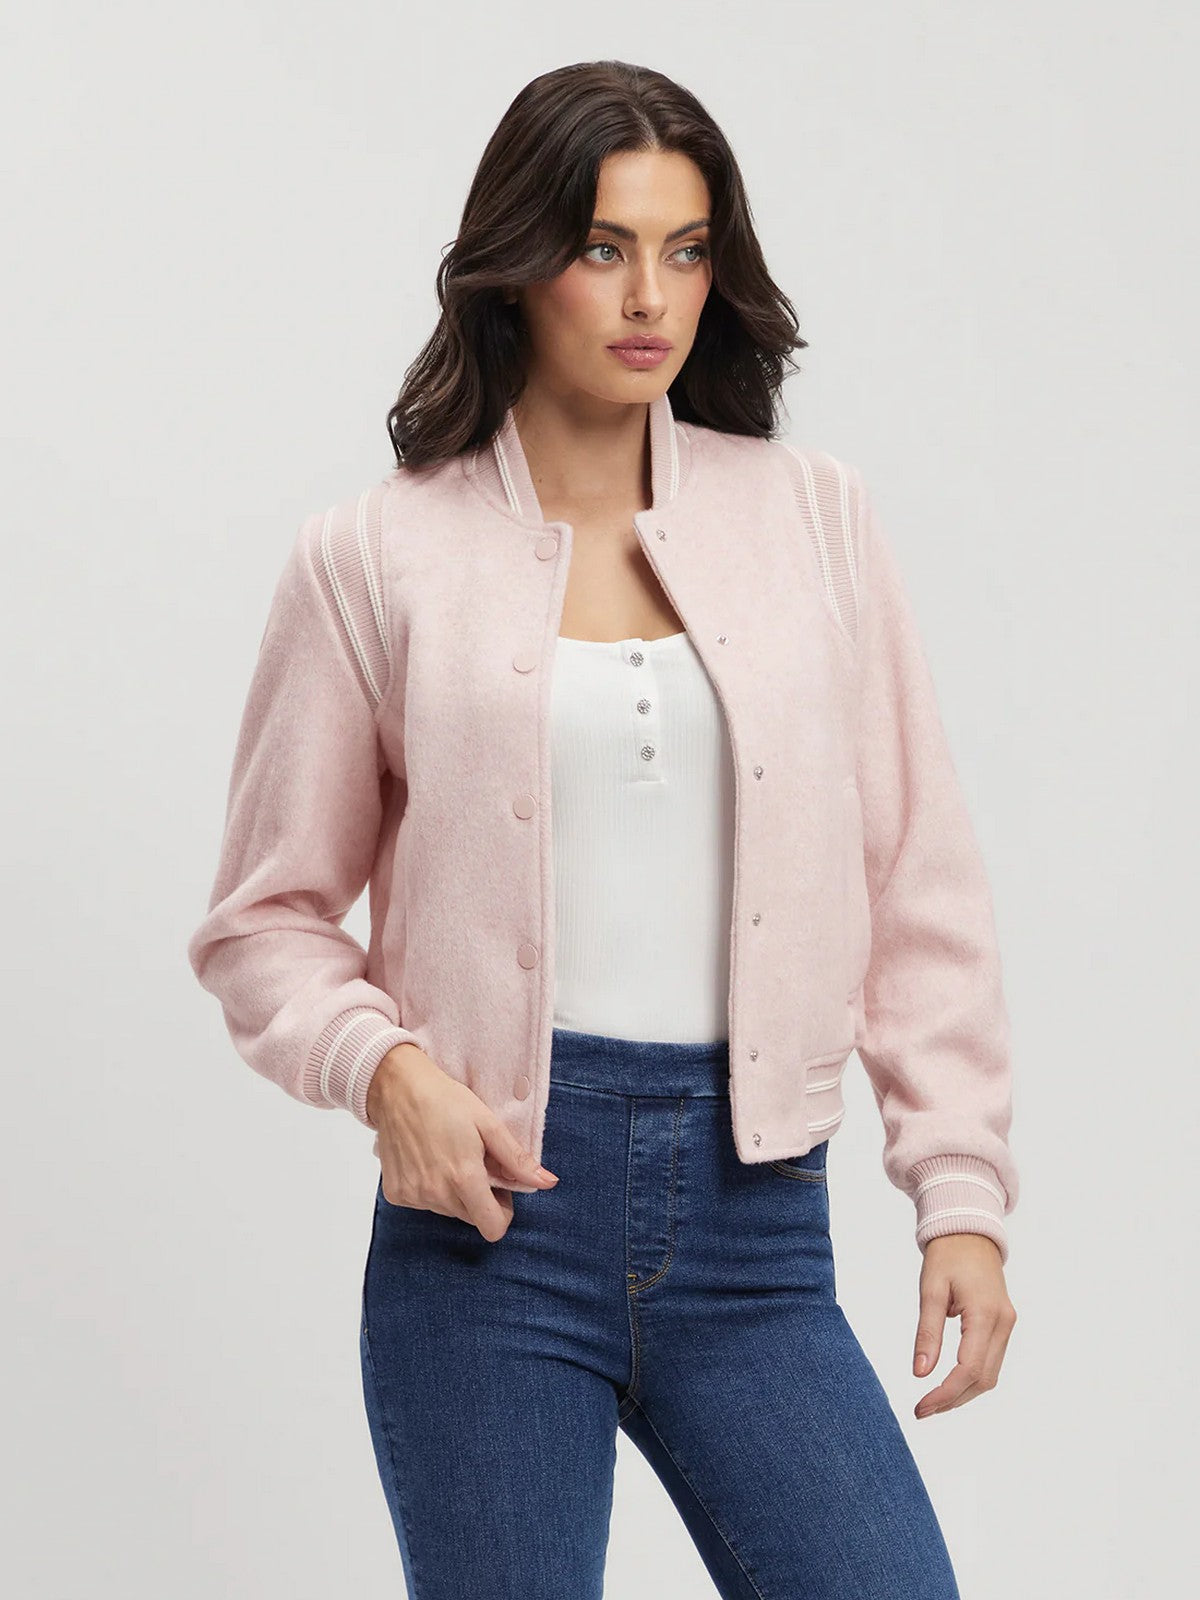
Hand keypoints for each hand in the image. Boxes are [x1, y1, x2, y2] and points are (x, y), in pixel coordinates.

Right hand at [366, 1043, 558, 1241]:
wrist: (396, 1088)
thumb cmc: (444, 1100)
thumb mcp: (488, 1124)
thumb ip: (517, 1159)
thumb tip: (548, 1182)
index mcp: (464, 1178)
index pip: (493, 1228)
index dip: (503, 1212)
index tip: (500, 1190)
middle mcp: (436, 1194)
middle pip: (471, 1218)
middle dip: (479, 1198)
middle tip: (474, 1163)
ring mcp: (414, 1196)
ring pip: (448, 1211)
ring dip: (454, 1193)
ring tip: (449, 1157)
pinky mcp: (396, 1194)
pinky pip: (424, 1203)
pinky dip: (430, 1189)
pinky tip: (428, 1160)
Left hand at [912, 1233, 1016, 1417]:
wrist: (970, 1231)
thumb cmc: (948, 1255)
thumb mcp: (931, 1289)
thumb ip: (927, 1332)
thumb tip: (920, 1373)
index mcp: (985, 1313)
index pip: (968, 1368)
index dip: (945, 1393)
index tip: (921, 1407)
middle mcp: (1003, 1323)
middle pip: (983, 1378)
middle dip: (953, 1399)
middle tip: (923, 1410)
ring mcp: (1007, 1325)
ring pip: (990, 1374)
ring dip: (963, 1392)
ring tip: (933, 1401)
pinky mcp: (1004, 1324)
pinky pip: (991, 1361)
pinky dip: (971, 1377)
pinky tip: (950, 1383)